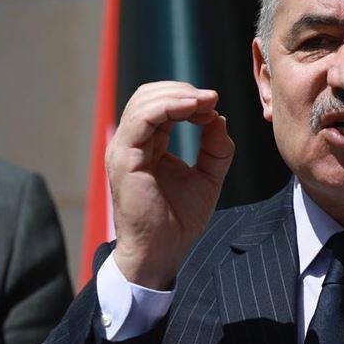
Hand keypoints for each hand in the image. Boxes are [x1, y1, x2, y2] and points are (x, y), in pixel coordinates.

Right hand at [105, 81, 234, 288]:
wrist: (162, 252)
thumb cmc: (179, 221)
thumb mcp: (208, 177)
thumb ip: (216, 148)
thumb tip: (219, 118)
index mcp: (147, 146)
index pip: (160, 105)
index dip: (187, 98)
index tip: (215, 103)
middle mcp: (132, 144)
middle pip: (148, 96)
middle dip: (182, 90)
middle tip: (211, 98)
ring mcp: (124, 150)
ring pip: (143, 101)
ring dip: (178, 95)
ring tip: (206, 101)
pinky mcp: (124, 159)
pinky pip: (142, 119)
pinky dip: (169, 107)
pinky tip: (194, 109)